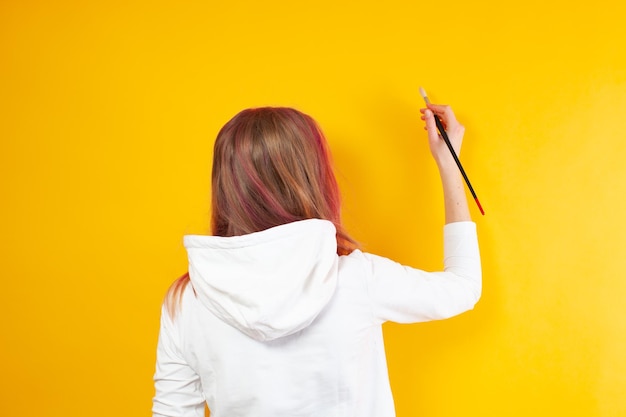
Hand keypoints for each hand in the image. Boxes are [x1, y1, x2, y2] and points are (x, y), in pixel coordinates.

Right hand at [419, 103, 470, 222]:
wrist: (449, 165)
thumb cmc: (442, 155)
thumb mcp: (433, 138)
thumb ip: (430, 123)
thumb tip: (428, 112)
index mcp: (454, 127)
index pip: (445, 110)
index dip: (435, 106)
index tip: (426, 107)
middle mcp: (458, 127)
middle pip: (445, 113)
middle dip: (433, 112)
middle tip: (422, 112)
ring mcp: (457, 130)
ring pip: (445, 118)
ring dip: (435, 118)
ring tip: (424, 120)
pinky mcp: (455, 133)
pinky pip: (446, 124)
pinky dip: (438, 123)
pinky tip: (429, 127)